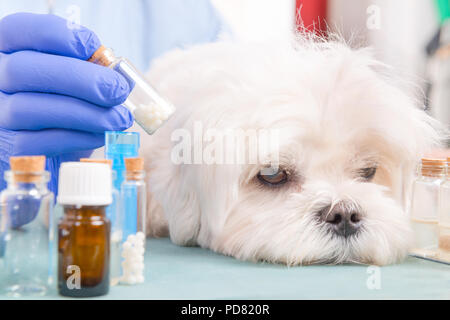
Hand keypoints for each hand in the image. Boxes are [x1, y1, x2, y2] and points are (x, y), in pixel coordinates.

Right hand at [0, 13, 132, 192]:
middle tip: (118, 91)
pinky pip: (40, 142)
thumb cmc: (70, 99)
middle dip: (80, 80)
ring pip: (30, 108)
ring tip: (119, 118)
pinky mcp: (11, 147)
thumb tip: (115, 75)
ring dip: (85, 114)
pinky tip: (103, 134)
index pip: (21, 30)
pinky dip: (78, 137)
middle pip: (22, 69)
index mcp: (11, 48)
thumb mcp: (79, 76)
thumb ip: (91, 67)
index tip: (93, 46)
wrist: (58, 144)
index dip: (58, 35)